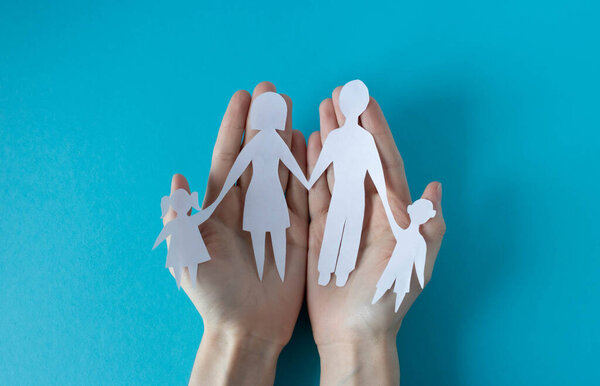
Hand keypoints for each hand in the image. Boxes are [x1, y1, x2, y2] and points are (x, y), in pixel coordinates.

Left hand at [163, 82, 307, 384]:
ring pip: (282, 167)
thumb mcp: (188, 256)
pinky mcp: (298, 230)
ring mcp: (275, 215)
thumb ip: (181, 218)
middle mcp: (248, 205)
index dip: (234, 127)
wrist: (245, 327)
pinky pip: (305, 193)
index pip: (228, 157)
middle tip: (272, 90)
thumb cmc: (212, 294)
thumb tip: (175, 178)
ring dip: (286, 137)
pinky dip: (308, 168)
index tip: (242, 97)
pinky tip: (310, 143)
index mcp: (220, 207)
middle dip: (264, 121)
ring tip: (293, 107)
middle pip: (258, 155)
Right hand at [306, 87, 445, 384]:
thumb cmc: (388, 299)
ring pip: (337, 169)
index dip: (377, 130)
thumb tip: (436, 182)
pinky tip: (309, 145)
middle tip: (340, 93)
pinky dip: (313, 168)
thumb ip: (427, 223)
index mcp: (395, 211)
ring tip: (322, 109)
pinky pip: (316, 192)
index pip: (386, 161)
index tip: (366, 101)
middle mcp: (370, 208)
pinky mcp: (320, 229)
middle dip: (351, 125)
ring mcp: (344, 217)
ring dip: (331, 139)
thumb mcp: (414, 261)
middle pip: (360, 157)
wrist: (355, 331)